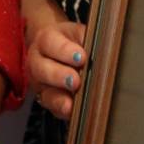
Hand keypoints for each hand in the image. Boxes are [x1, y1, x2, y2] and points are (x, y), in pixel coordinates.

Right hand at [24, 0, 85, 120]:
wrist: (54, 48)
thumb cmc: (71, 41)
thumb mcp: (78, 32)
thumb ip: (88, 37)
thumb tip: (106, 44)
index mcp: (46, 40)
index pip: (51, 43)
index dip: (65, 51)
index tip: (82, 57)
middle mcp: (37, 61)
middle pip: (42, 69)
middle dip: (59, 76)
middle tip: (75, 81)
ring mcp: (39, 82)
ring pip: (44, 91)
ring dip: (58, 98)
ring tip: (71, 103)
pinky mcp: (45, 99)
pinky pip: (50, 107)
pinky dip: (61, 110)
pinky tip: (71, 111)